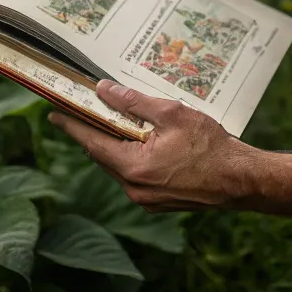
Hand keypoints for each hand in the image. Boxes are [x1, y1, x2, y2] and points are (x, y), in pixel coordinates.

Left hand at [48, 81, 258, 211]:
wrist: (239, 180)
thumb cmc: (209, 145)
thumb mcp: (171, 113)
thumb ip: (134, 102)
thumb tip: (105, 90)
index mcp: (133, 167)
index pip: (92, 142)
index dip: (72, 125)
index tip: (53, 113)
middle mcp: (134, 188)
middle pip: (103, 155)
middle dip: (94, 131)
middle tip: (84, 109)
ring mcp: (146, 199)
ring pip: (119, 166)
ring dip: (115, 144)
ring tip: (115, 120)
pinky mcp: (158, 201)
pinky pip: (135, 175)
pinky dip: (131, 156)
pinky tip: (142, 140)